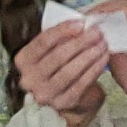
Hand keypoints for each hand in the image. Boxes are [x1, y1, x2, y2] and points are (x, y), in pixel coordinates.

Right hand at [9, 11, 109, 126]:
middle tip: (97, 32)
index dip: (62, 31)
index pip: (42, 42)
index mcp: (23, 60)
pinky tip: (104, 59)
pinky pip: (81, 84)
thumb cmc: (57, 64)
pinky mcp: (62, 103)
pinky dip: (94, 70)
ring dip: (89, 56)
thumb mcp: (50, 49)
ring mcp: (45, 94)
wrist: (63, 93)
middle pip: (57, 57)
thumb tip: (81, 23)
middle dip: (80, 42)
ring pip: (69, 71)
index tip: (81, 23)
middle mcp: (29, 79)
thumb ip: (59, 38)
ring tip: (103, 44)